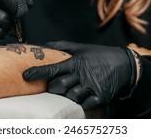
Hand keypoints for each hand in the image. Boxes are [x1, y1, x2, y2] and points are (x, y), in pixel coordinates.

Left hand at [23, 41, 138, 109]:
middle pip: (58, 86)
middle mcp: (82, 75)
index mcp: (75, 62)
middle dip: (53, 88)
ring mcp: (91, 87)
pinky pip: (85, 104)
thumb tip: (45, 44)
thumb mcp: (82, 47)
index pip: (52, 68)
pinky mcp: (100, 97)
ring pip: (70, 97)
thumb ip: (63, 46)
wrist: (125, 64)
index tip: (26, 75)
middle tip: (55, 85)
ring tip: (72, 89)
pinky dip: (82, 103)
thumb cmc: (100, 55)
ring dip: (68, 95)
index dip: (37, 72)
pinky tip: (84, 96)